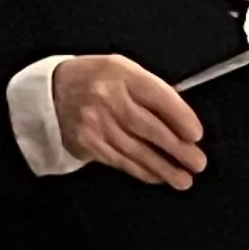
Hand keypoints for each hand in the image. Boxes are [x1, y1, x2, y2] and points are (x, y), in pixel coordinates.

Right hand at [50, 55, 207, 187]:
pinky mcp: (88, 143)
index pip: (158, 97)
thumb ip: (151, 90)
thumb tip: (182, 119)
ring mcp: (96, 123)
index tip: (196, 134)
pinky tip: (158, 176)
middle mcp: (107, 98)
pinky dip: (142, 171)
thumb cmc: (97, 79)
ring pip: (136, 150)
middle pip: (149, 127)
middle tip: (197, 162)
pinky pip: (120, 161)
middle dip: (177, 148)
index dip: (180, 118)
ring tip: (183, 178)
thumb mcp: (123, 70)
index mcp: (121, 74)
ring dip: (163, 167)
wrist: (51, 91)